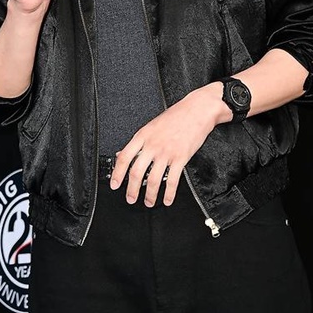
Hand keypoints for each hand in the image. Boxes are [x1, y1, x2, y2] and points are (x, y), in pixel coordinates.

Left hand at [110, 84, 221, 206]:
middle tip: (130, 198)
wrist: (197, 109)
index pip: (125, 157)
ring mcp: (167, 152)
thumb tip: (123, 154)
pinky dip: (169, 193)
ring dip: (150, 195)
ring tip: (149, 202)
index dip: (117, 173)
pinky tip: (167, 199)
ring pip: (153, 180)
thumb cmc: (176, 116)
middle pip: (136, 172)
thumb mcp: (152, 125)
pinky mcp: (181, 158)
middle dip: (131, 190)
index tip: (114, 184)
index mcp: (143, 135)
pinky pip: (172, 180)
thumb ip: (139, 141)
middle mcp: (153, 145)